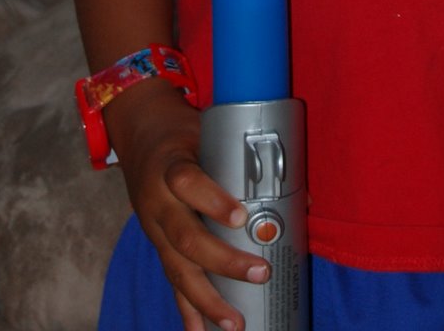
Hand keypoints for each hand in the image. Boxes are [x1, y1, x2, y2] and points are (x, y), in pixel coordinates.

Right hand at [105, 81, 268, 330]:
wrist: (140, 134)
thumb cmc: (184, 133)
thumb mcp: (209, 132)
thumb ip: (247, 161)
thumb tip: (303, 197)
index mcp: (170, 165)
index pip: (186, 182)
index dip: (212, 201)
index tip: (241, 216)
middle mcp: (159, 202)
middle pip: (185, 238)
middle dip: (223, 261)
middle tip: (259, 272)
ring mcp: (155, 229)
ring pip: (178, 269)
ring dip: (207, 300)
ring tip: (235, 324)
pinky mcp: (157, 246)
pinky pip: (171, 281)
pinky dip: (186, 310)